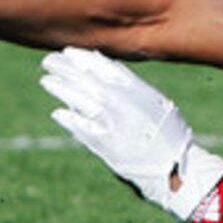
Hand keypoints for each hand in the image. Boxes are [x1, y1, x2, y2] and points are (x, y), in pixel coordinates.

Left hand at [40, 46, 222, 222]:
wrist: (176, 171)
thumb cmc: (168, 136)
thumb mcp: (156, 103)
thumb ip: (132, 86)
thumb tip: (106, 67)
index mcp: (138, 91)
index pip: (104, 67)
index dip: (84, 58)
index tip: (68, 51)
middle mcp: (125, 104)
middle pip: (89, 80)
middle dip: (66, 69)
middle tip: (48, 61)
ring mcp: (115, 125)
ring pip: (82, 100)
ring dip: (62, 89)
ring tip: (46, 80)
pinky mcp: (107, 147)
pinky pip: (83, 129)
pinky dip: (69, 119)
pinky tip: (57, 112)